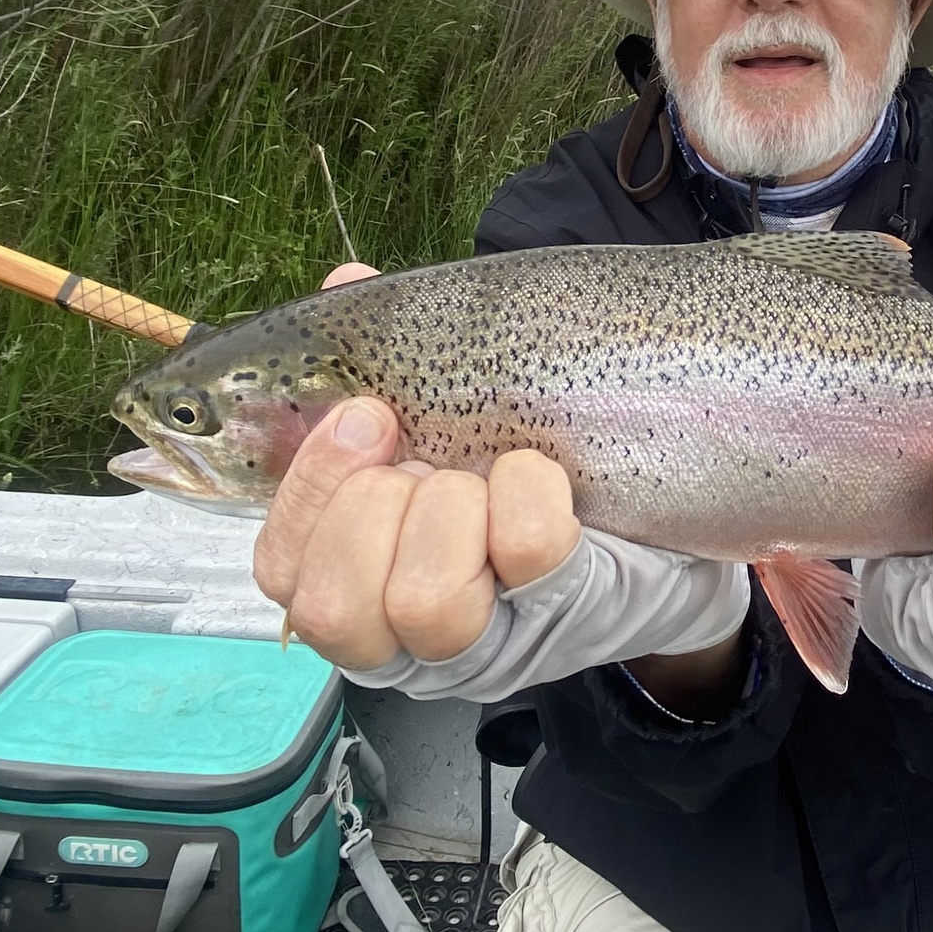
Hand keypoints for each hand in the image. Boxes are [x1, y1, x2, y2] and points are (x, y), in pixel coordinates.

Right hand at [251, 262, 581, 669]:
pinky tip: (544, 481)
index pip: (279, 567)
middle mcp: (402, 640)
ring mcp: (482, 648)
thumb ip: (388, 356)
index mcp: (352, 580)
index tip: (366, 417)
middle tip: (430, 460)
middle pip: (333, 604)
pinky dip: (531, 493)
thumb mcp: (448, 414)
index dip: (310, 489)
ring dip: (454, 510)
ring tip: (485, 481)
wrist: (653, 516)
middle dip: (380, 503)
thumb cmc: (525, 467)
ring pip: (424, 601)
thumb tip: (345, 284)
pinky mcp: (560, 624)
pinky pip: (525, 550)